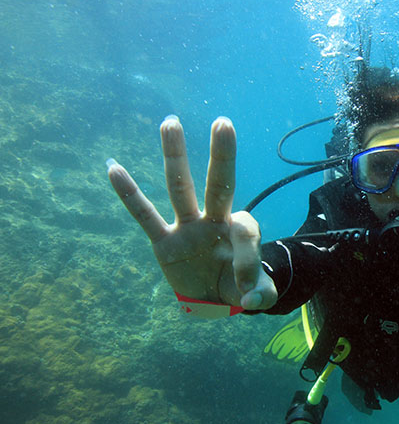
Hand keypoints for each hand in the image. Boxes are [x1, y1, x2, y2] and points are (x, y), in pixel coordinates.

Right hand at [107, 116, 276, 309]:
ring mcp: (188, 227)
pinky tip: (113, 168)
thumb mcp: (258, 296)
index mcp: (240, 230)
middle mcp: (214, 220)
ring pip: (180, 187)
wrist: (213, 299)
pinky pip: (144, 216)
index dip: (249, 262)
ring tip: (170, 123)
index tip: (249, 294)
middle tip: (223, 123)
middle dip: (222, 156)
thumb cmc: (237, 289)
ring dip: (175, 157)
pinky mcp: (164, 243)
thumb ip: (261, 294)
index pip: (246, 232)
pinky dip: (129, 195)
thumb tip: (250, 300)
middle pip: (219, 184)